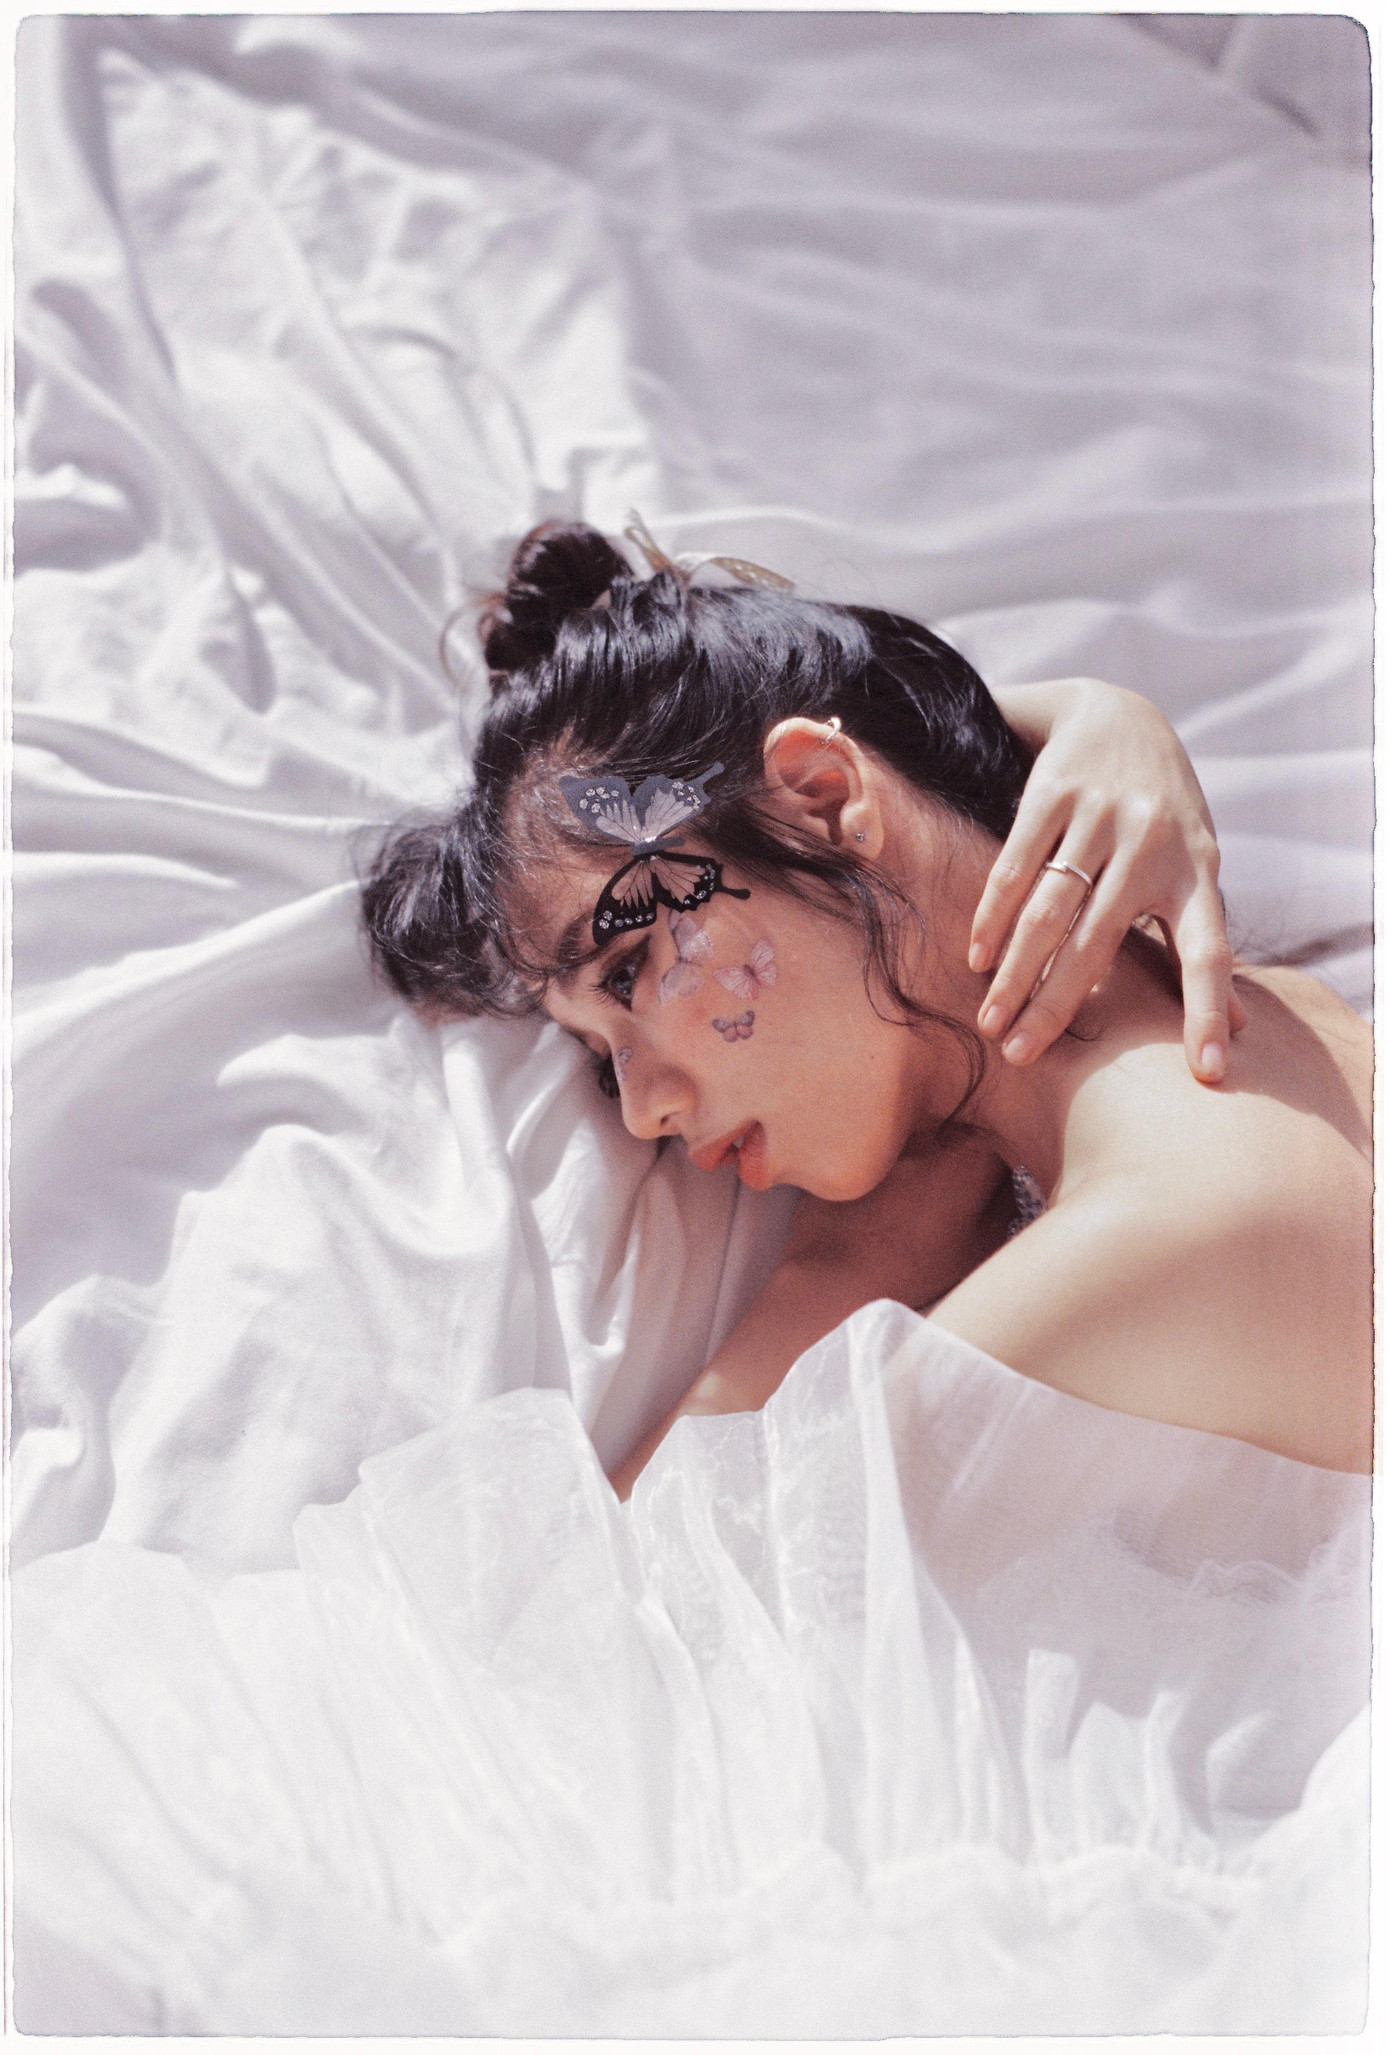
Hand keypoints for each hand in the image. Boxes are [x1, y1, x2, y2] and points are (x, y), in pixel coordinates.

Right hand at [976, 679, 1244, 1084]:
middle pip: (1099, 942)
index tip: (1209, 1072)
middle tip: (1021, 1055)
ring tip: (990, 1020)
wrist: (1119, 712)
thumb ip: (1201, 939)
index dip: (1211, 1010)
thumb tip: (1239, 1027)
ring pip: (1050, 910)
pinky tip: (978, 955)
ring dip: (1015, 971)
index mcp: (1197, 871)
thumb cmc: (1161, 812)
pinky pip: (1016, 865)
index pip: (1211, 952)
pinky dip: (993, 915)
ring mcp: (1104, 814)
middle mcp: (1154, 843)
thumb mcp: (1196, 865)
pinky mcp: (1056, 790)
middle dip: (1056, 1005)